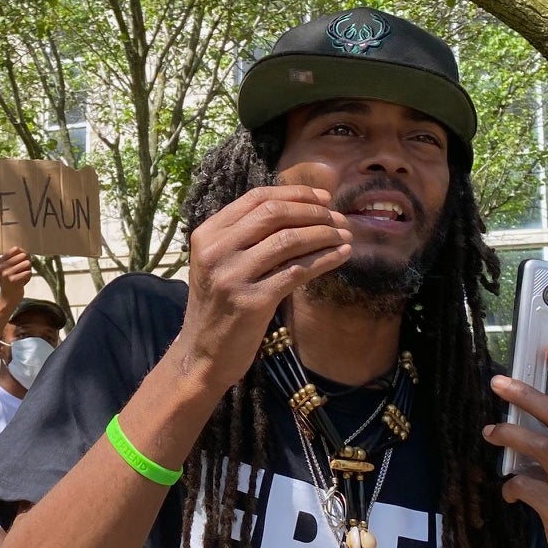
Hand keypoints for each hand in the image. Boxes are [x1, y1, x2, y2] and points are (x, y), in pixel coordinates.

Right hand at [0, 247, 31, 304]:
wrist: (7, 299)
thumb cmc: (10, 282)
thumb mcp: (7, 269)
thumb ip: (15, 259)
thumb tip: (26, 252)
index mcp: (0, 261)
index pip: (16, 249)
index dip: (23, 253)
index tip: (23, 261)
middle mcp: (2, 266)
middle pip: (23, 255)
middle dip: (27, 262)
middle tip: (23, 271)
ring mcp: (7, 273)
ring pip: (27, 263)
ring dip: (28, 270)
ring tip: (22, 276)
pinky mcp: (14, 280)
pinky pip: (28, 272)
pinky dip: (28, 277)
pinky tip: (23, 282)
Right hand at [179, 185, 350, 392]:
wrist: (202, 353)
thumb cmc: (218, 307)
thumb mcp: (218, 264)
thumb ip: (244, 237)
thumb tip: (299, 210)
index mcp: (207, 235)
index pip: (256, 199)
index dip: (296, 193)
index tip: (324, 198)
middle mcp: (216, 251)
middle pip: (274, 213)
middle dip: (314, 212)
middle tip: (339, 219)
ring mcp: (232, 276)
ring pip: (289, 240)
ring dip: (325, 234)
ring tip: (345, 236)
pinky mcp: (252, 301)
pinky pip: (297, 271)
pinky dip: (325, 259)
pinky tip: (341, 255)